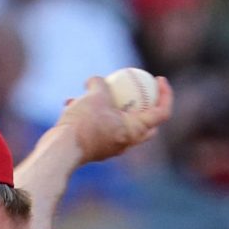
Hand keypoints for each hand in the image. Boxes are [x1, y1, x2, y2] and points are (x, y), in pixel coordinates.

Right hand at [55, 74, 174, 166]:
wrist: (62, 150)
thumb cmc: (84, 123)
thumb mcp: (95, 95)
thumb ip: (100, 84)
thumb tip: (96, 80)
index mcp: (135, 130)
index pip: (162, 113)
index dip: (166, 94)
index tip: (159, 79)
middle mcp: (126, 142)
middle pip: (145, 124)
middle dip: (145, 107)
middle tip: (140, 90)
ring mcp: (110, 147)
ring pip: (117, 123)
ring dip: (108, 106)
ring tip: (92, 90)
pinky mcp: (94, 148)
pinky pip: (97, 127)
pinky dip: (89, 114)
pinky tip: (72, 102)